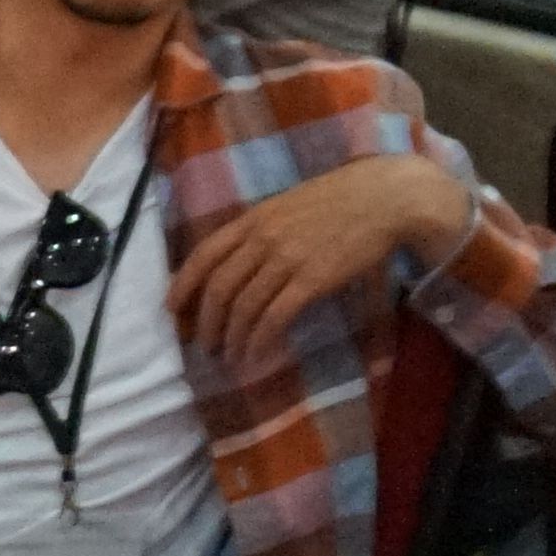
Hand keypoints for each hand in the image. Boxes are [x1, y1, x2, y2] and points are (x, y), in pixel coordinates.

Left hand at [168, 153, 468, 366]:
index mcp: (252, 219)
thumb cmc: (338, 200)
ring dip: (231, 338)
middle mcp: (262, 239)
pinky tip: (255, 354)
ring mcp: (286, 259)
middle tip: (204, 345)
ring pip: (243, 307)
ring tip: (229, 357)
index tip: (171, 309)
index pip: (203, 255)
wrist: (383, 198)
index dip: (182, 285)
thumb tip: (241, 263)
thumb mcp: (287, 206)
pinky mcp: (312, 279)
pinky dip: (259, 340)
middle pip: (218, 288)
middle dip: (205, 322)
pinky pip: (274, 317)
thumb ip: (261, 230)